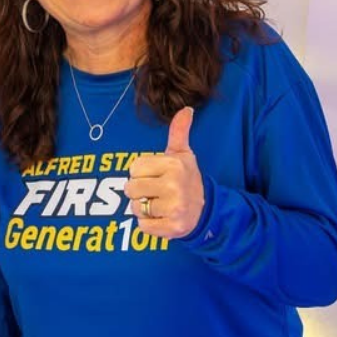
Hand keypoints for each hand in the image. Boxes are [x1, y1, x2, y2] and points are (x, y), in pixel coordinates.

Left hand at [125, 107, 204, 238]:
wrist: (206, 209)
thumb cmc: (187, 178)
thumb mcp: (183, 154)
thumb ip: (179, 132)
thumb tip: (187, 109)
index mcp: (174, 165)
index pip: (134, 167)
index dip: (141, 172)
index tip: (155, 175)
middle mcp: (174, 186)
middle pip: (131, 188)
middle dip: (139, 191)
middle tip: (156, 191)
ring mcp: (174, 208)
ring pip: (135, 208)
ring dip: (143, 209)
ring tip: (160, 204)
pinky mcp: (173, 228)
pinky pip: (142, 226)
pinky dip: (149, 224)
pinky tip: (162, 217)